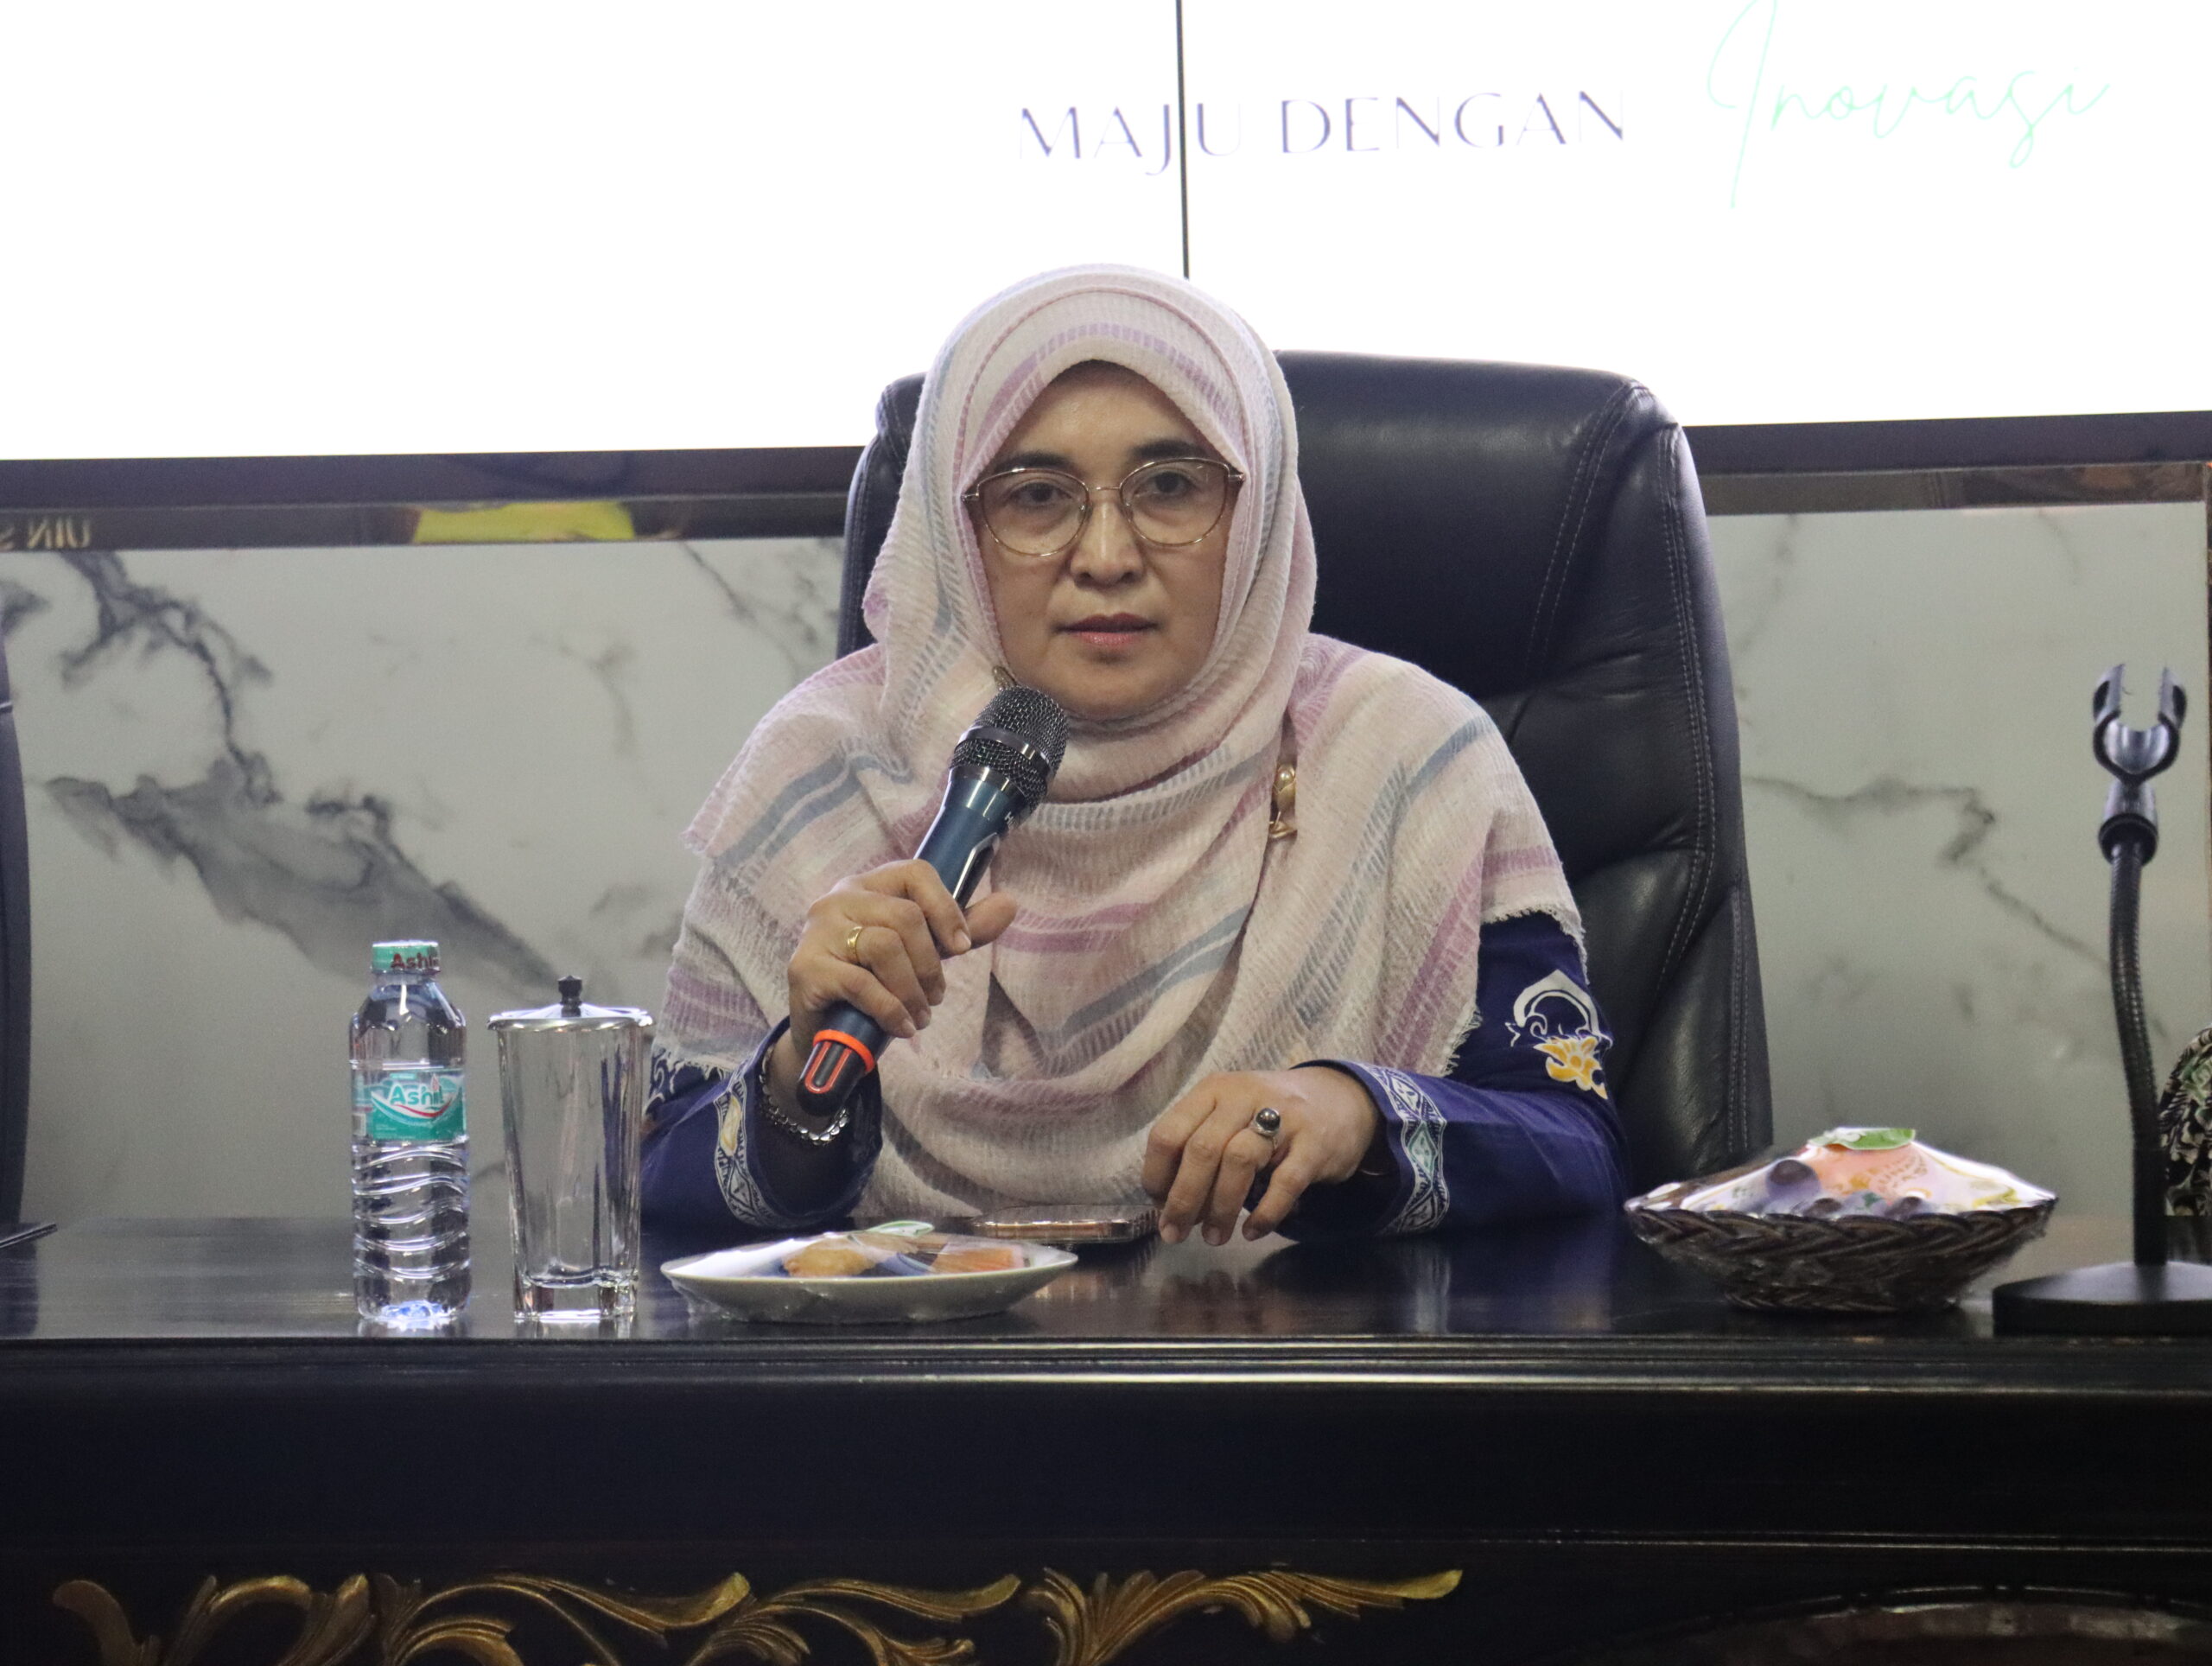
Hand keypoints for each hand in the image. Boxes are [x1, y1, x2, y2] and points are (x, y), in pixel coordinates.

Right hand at [767, 861, 1016, 1100]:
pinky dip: (891, 1009)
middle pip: (905, 916)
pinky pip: (861, 983)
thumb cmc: (874, 984)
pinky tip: (902, 1026)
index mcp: (868, 886)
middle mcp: (838, 900)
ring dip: (912, 989)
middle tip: (936, 997)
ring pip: (884, 946)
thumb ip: (959, 930)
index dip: (946, 908)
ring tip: (920, 1015)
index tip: (962, 947)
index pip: (915, 873)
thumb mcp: (921, 954)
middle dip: (931, 964)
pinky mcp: (805, 969)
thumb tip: (1010, 903)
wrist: (824, 1035)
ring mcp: (817, 932)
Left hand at [1142, 1068, 1383, 1245]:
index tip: (1159, 1206)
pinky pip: (1285, 1182)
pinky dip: (1265, 1212)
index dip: (1157, 1175)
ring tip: (1215, 1237)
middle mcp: (1244, 1097)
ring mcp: (1283, 1117)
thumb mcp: (1229, 1115)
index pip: (1169, 1133)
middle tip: (1176, 1233)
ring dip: (1221, 1208)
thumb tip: (1168, 1204)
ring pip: (1239, 1161)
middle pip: (1202, 1149)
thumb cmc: (1270, 1116)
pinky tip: (1252, 1231)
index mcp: (1214, 1091)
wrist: (1341, 1100)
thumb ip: (1198, 1148)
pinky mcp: (1314, 1143)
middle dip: (1183, 1199)